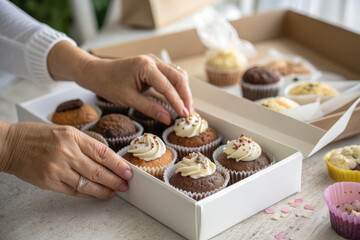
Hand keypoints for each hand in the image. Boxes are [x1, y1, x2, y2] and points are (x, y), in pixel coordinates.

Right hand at [2, 122, 131, 198]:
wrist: (11, 145)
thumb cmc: (39, 136)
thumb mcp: (66, 132)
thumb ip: (86, 144)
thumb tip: (107, 159)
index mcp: (73, 136)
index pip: (103, 153)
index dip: (118, 164)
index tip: (128, 172)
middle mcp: (67, 152)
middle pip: (98, 170)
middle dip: (115, 180)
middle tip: (125, 184)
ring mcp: (58, 168)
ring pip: (88, 183)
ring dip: (104, 190)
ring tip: (114, 192)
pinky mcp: (50, 181)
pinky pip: (74, 191)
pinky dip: (88, 194)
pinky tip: (97, 194)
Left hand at [47, 41, 193, 124]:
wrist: (96, 72)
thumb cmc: (108, 83)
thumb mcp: (128, 99)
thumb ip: (149, 108)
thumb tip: (168, 118)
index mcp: (145, 66)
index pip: (168, 86)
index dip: (178, 102)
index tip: (185, 116)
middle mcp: (153, 60)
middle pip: (179, 77)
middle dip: (186, 96)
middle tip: (189, 113)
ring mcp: (154, 61)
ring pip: (177, 75)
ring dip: (183, 92)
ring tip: (185, 109)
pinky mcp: (154, 66)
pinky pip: (171, 76)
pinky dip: (176, 88)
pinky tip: (178, 100)